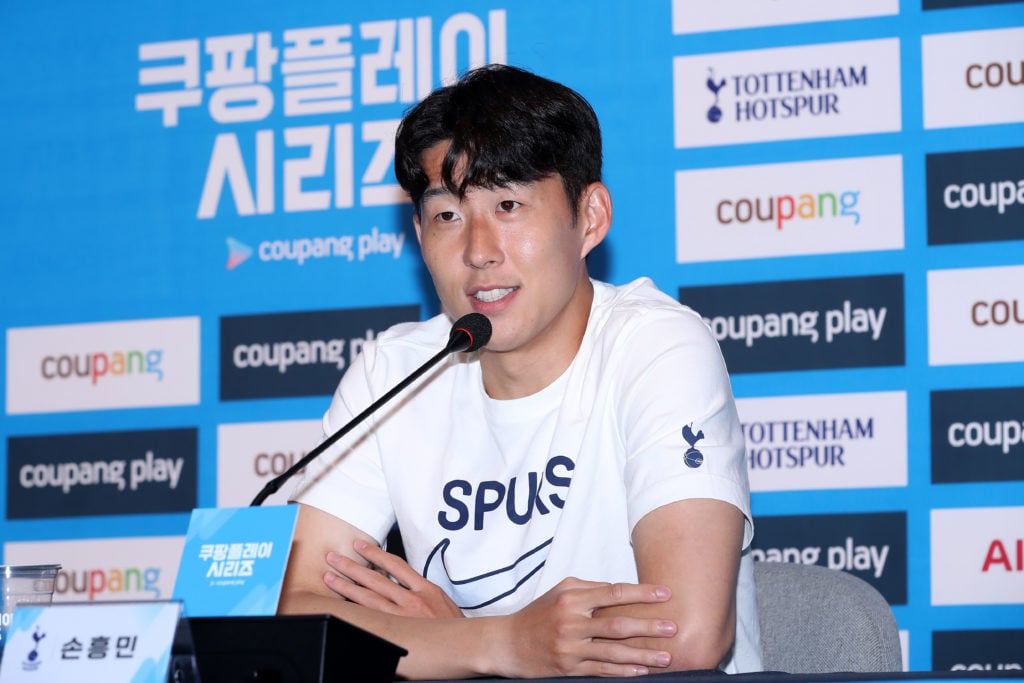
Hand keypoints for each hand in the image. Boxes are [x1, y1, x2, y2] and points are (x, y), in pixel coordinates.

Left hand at [323, 540, 463, 618]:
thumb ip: (424, 594)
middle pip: (376, 578)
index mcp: (426, 589)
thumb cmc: (458, 629)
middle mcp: (413, 600)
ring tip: (329, 577)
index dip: (375, 554)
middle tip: (333, 557)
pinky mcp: (400, 632)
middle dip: (352, 566)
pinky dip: (357, 610)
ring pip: (369, 597)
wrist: (472, 646)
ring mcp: (404, 617)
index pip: (396, 565)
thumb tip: (405, 586)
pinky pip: (373, 618)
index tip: (360, 546)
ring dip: (347, 586)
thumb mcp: (444, 604)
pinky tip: (342, 607)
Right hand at [496, 577, 677, 677]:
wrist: (508, 644)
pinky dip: (623, 671)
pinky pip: (601, 671)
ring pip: (613, 652)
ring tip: (666, 656)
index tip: (665, 593)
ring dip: (642, 655)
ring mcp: (570, 648)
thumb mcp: (560, 592)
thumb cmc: (539, 614)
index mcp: (571, 600)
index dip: (642, 593)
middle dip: (649, 627)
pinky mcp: (568, 669)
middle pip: (618, 625)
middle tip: (673, 627)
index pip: (613, 593)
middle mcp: (571, 623)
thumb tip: (620, 590)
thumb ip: (589, 589)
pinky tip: (641, 671)